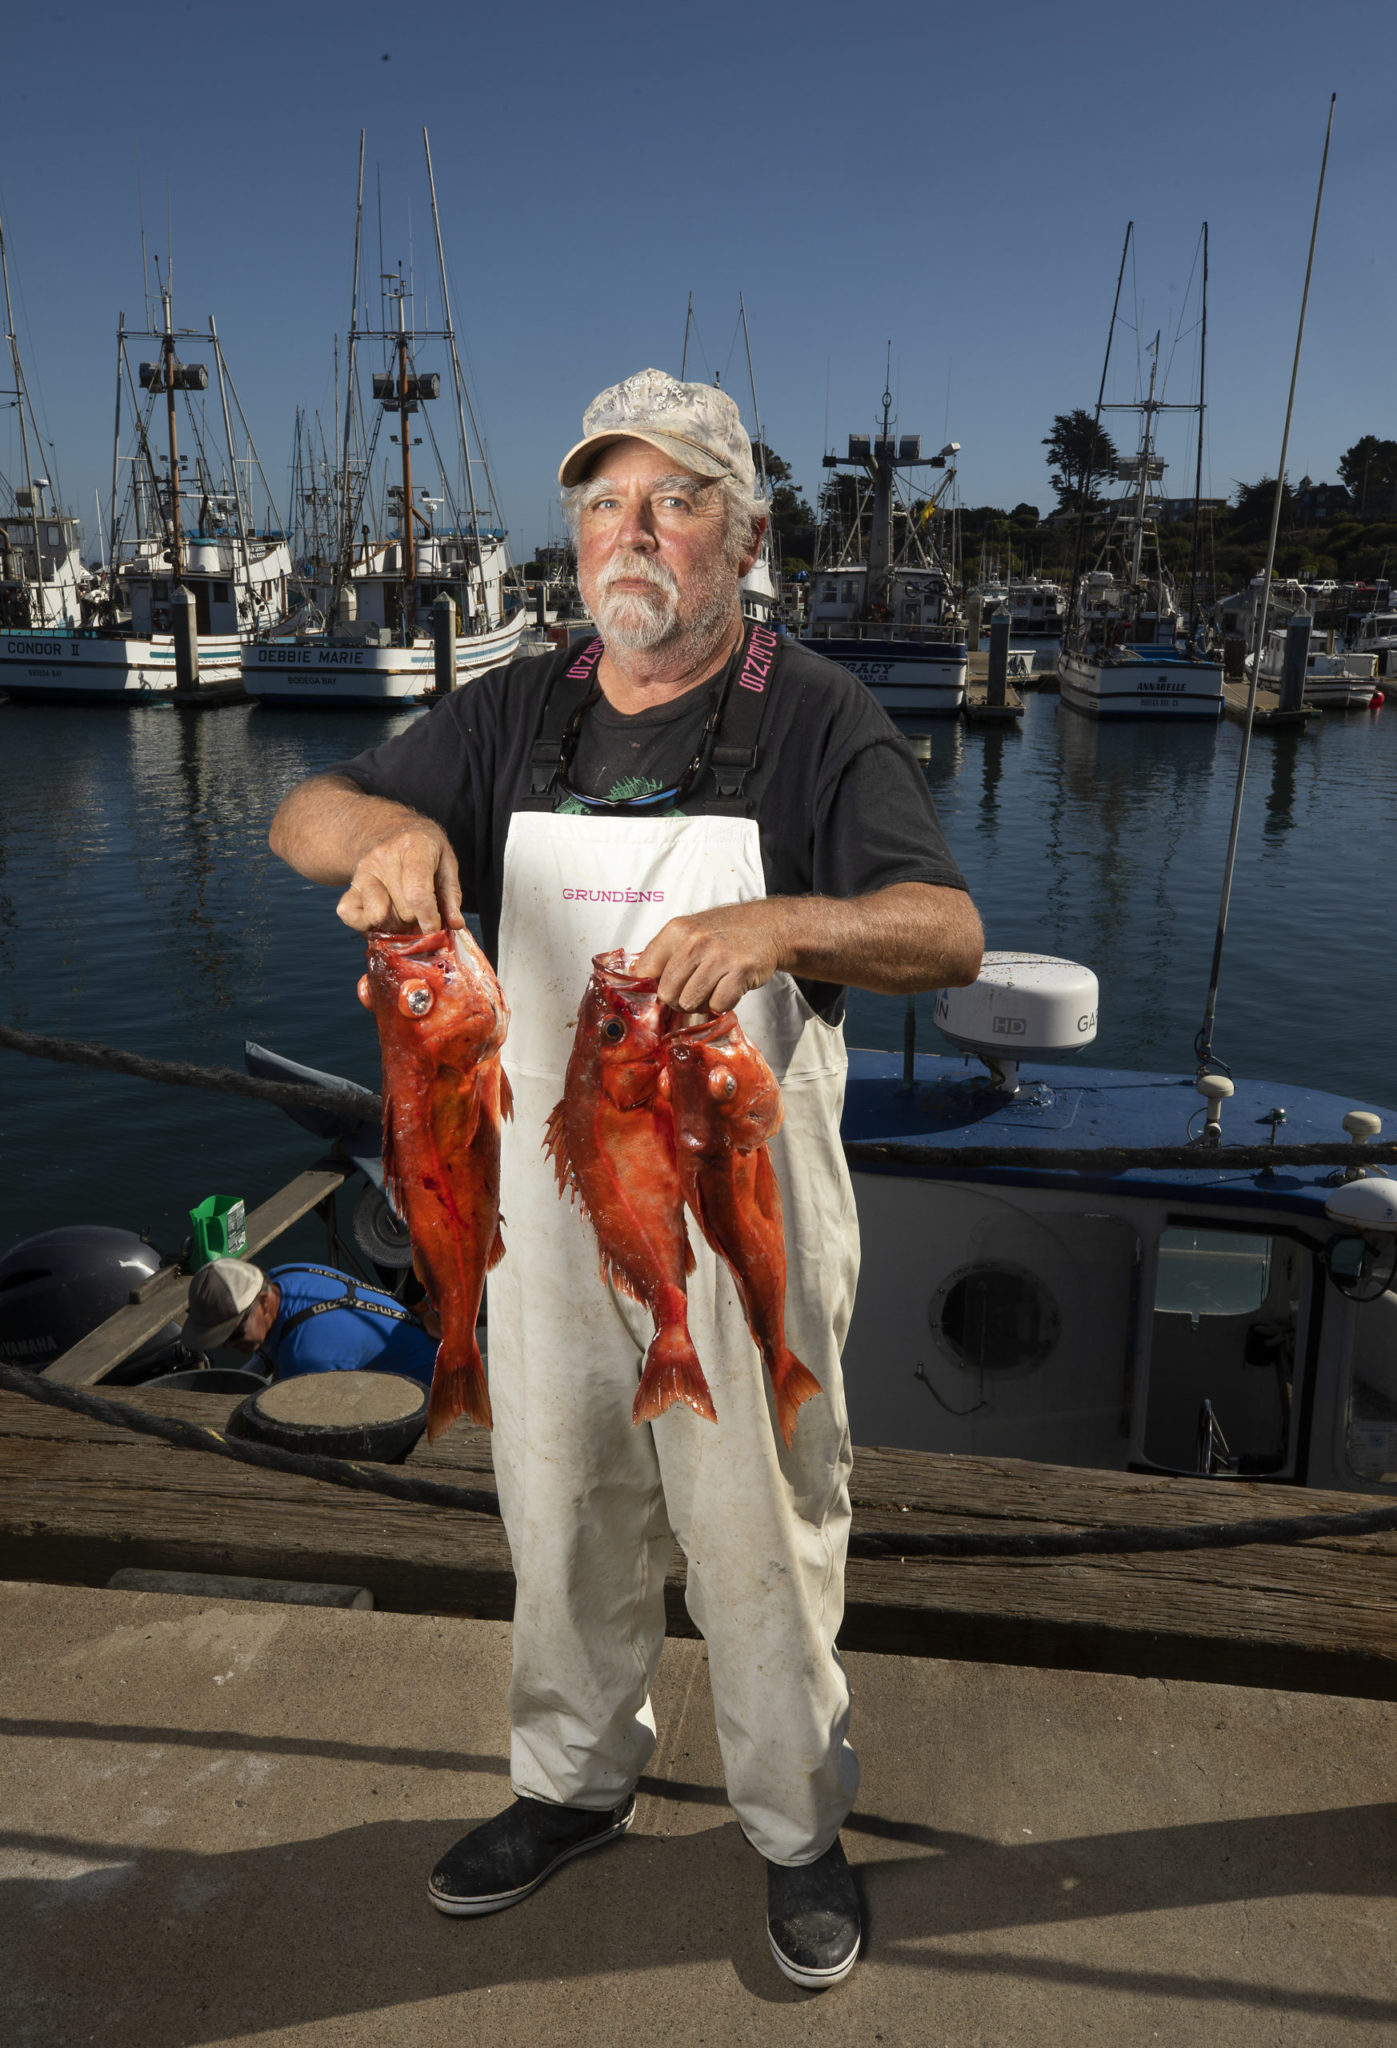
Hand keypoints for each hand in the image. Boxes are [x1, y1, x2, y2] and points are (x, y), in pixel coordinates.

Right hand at [335, 827, 464, 933]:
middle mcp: (383, 857)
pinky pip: (349, 915)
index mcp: (413, 847)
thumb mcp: (445, 860)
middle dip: (417, 920)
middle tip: (422, 911)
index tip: (435, 929)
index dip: (429, 919)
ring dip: (395, 924)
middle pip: (403, 910)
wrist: (386, 829)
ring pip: (378, 917)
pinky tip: (383, 914)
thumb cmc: (422, 847)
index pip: (417, 894)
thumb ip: (451, 894)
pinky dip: (366, 924)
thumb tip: (455, 925)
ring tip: (403, 910)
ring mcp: (363, 871)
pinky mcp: (350, 884)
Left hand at [632, 900, 787, 1012]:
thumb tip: (640, 982)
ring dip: (701, 1003)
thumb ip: (665, 955)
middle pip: (666, 994)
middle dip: (678, 1000)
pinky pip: (718, 1006)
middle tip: (694, 990)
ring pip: (690, 1002)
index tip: (664, 989)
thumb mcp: (689, 932)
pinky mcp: (739, 972)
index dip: (652, 987)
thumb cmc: (725, 932)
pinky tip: (727, 989)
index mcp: (676, 931)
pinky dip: (722, 1005)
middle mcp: (694, 941)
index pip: (644, 971)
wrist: (767, 926)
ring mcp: (718, 956)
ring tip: (712, 989)